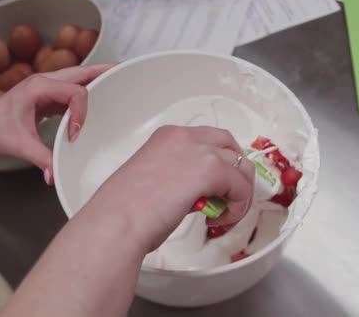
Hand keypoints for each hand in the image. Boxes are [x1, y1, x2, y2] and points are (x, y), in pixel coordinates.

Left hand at [0, 64, 112, 182]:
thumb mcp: (20, 146)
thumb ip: (41, 159)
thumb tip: (55, 176)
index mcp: (38, 87)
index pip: (74, 92)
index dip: (81, 113)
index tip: (75, 135)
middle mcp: (43, 81)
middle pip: (80, 72)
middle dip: (102, 73)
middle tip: (123, 73)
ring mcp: (45, 87)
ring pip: (77, 77)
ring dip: (96, 79)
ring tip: (117, 81)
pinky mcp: (46, 96)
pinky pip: (71, 90)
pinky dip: (86, 92)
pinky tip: (98, 99)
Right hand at [83, 126, 255, 251]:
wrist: (117, 221)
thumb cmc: (124, 211)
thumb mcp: (155, 182)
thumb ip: (181, 180)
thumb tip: (200, 194)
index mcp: (168, 137)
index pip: (207, 141)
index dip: (217, 165)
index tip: (211, 189)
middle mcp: (185, 137)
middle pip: (229, 145)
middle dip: (235, 171)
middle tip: (228, 198)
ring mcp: (199, 151)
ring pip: (240, 166)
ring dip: (239, 192)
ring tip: (222, 215)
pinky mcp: (211, 170)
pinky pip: (241, 187)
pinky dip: (238, 207)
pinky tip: (218, 220)